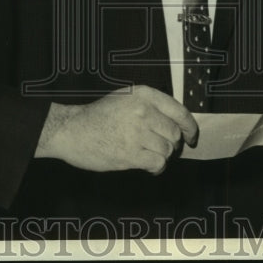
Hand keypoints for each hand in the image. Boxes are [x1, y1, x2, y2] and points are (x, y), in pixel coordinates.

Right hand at [35, 85, 198, 174]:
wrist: (72, 130)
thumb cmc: (97, 116)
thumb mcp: (125, 98)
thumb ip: (149, 106)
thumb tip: (176, 123)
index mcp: (144, 94)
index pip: (180, 112)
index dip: (190, 127)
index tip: (191, 136)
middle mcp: (143, 111)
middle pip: (175, 134)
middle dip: (172, 144)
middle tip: (161, 147)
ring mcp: (137, 132)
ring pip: (167, 150)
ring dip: (162, 156)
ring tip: (148, 155)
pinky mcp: (130, 154)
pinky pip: (158, 164)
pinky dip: (156, 168)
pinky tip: (147, 165)